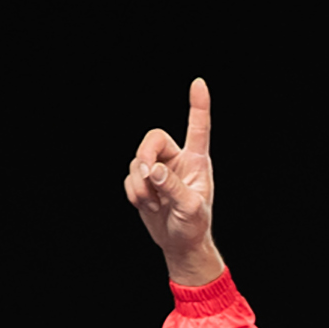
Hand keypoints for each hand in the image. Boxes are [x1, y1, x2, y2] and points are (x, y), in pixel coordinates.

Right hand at [125, 78, 222, 288]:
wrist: (180, 244)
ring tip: (154, 205)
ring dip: (141, 186)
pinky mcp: (144, 183)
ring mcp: (158, 170)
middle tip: (147, 177)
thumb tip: (153, 171)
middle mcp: (177, 160)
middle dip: (145, 157)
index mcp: (197, 161)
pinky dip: (134, 194)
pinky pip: (129, 179)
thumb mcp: (190, 208)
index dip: (198, 106)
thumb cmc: (194, 226)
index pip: (197, 128)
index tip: (198, 83)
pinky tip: (148, 207)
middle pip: (153, 139)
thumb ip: (173, 187)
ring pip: (137, 162)